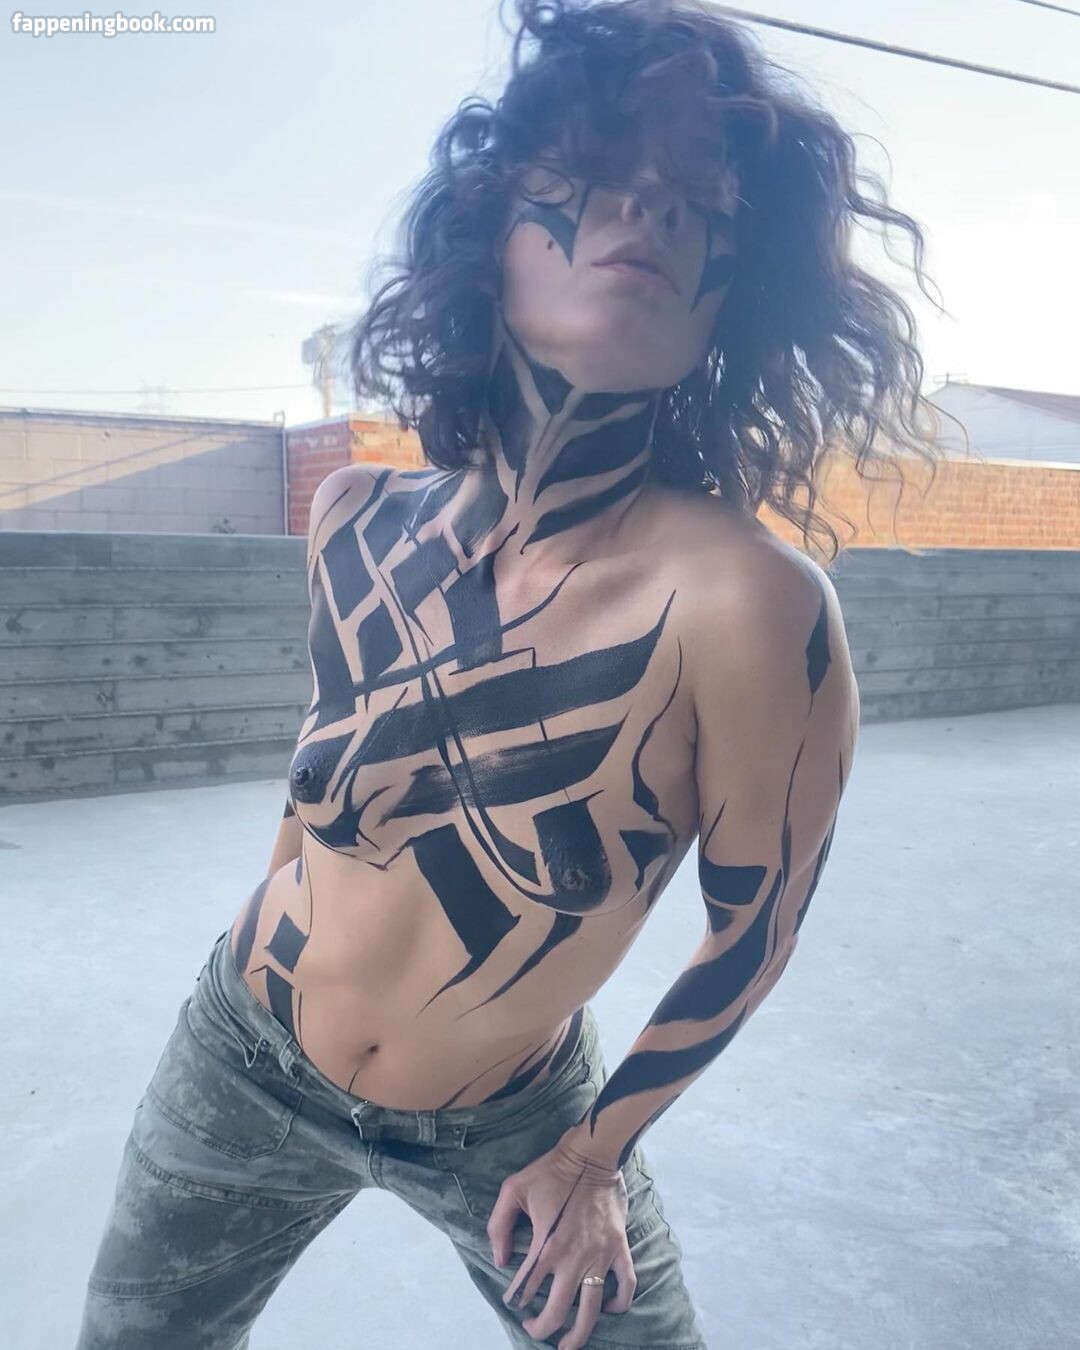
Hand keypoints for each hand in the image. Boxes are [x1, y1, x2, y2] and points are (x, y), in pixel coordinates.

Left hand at [486, 1137, 636, 1349]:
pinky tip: (607, 1309)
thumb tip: (499, 1260)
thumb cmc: (550, 1171)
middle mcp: (573, 1258)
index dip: (516, 1304)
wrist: (591, 1155)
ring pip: (592, 1310)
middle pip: (557, 1312)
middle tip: (535, 1331)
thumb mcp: (513, 1190)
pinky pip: (626, 1285)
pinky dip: (619, 1303)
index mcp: (545, 1246)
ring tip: (569, 1345)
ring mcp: (599, 1255)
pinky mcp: (619, 1248)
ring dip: (579, 1334)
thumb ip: (499, 1226)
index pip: (526, 1290)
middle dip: (543, 1330)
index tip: (514, 1305)